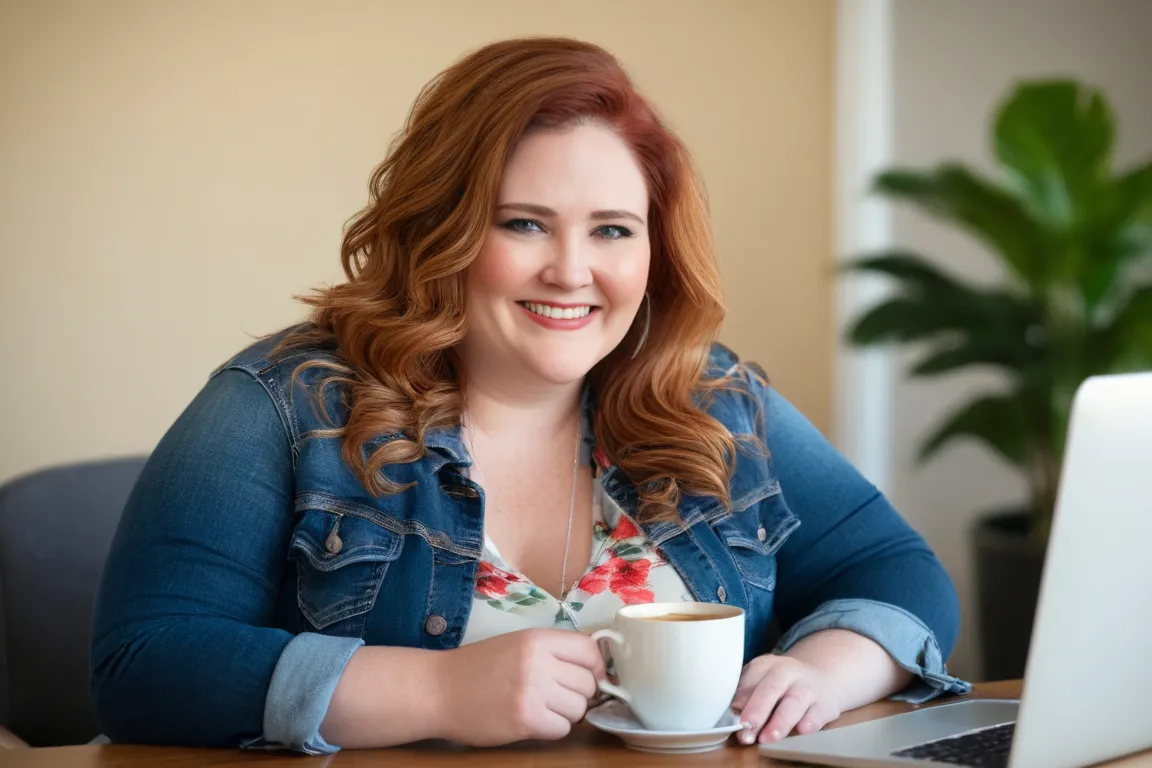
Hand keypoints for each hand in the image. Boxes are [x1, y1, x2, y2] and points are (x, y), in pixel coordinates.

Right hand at [438, 628, 605, 745]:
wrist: (439, 690)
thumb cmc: (478, 666)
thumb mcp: (517, 644)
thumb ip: (553, 650)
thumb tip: (593, 664)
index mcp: (537, 639)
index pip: (589, 650)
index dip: (594, 666)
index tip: (586, 675)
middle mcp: (538, 662)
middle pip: (588, 682)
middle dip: (578, 693)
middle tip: (556, 695)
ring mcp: (532, 692)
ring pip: (578, 708)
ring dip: (566, 712)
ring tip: (542, 707)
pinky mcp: (524, 720)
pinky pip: (562, 729)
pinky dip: (552, 728)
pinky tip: (533, 720)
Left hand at [730, 653, 841, 745]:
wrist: (822, 677)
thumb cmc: (783, 684)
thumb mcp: (762, 680)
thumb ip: (746, 694)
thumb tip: (733, 710)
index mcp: (766, 665)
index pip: (750, 681)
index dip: (739, 701)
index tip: (730, 719)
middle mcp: (788, 672)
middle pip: (771, 689)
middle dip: (757, 710)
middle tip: (746, 729)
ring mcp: (808, 688)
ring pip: (794, 703)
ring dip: (780, 722)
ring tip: (767, 738)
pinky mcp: (825, 705)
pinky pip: (817, 715)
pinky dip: (809, 723)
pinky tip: (800, 730)